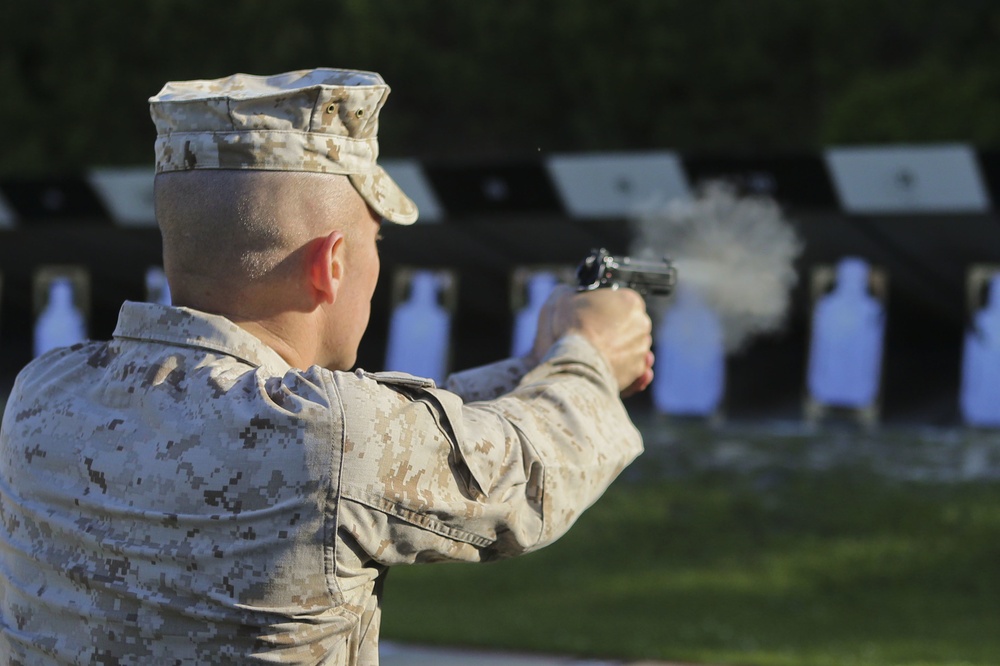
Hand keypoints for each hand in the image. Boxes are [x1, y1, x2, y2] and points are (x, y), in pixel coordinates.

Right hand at [530, 285, 653, 394]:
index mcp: (629, 301)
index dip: (607, 308)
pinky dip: (624, 369)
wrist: (576, 364)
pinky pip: (633, 368)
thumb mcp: (562, 298)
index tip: (595, 314)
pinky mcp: (637, 370)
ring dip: (618, 349)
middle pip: (630, 324)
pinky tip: (610, 368)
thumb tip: (571, 294)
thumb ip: (573, 293)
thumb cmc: (570, 329)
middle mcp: (641, 323)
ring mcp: (641, 348)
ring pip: (631, 347)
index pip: (623, 301)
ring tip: (597, 354)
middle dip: (615, 329)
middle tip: (594, 334)